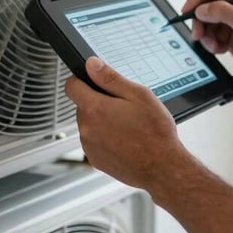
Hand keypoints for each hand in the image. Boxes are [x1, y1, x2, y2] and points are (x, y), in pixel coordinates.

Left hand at [64, 57, 186, 190]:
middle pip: (82, 105)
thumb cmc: (155, 132)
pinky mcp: (95, 160)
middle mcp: (86, 128)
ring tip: (128, 125)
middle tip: (124, 106)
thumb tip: (92, 65)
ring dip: (102, 121)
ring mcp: (89, 147)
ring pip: (89, 123)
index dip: (81, 79)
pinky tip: (125, 139)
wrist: (162, 167)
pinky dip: (106, 138)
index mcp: (95, 109)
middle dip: (99, 101)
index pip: (71, 86)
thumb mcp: (139, 95)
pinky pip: (95, 141)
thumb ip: (111, 78)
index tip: (93, 81)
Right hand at [181, 0, 232, 77]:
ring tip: (216, 45)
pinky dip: (211, 44)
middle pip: (203, 6)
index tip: (187, 11)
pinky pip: (208, 36)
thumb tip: (201, 9)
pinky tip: (222, 49)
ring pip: (204, 23)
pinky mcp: (225, 34)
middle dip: (199, 22)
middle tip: (198, 35)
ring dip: (206, 36)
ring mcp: (228, 19)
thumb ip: (222, 12)